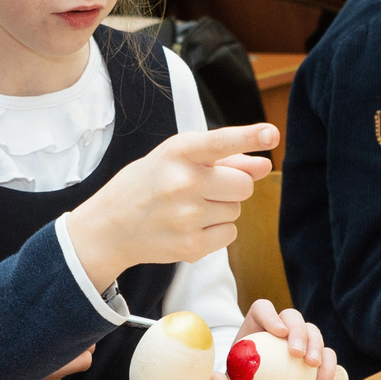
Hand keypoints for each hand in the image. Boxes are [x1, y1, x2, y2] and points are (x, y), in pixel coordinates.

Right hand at [65, 125, 276, 289]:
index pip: (220, 142)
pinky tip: (189, 227)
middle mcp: (182, 182)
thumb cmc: (150, 185)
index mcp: (178, 152)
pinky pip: (230, 234)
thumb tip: (265, 166)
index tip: (271, 134)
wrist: (109, 227)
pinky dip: (216, 231)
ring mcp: (187, 216)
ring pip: (237, 210)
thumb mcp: (177, 160)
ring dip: (222, 209)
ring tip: (188, 208)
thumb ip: (224, 159)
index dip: (249, 136)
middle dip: (233, 187)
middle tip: (203, 189)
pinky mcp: (191, 245)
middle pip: (243, 185)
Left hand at [213, 300, 336, 379]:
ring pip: (314, 333)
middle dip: (298, 331)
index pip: (262, 310)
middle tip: (297, 354)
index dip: (270, 315)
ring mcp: (299, 345)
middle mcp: (279, 333)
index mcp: (253, 332)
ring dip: (317, 347)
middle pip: (293, 317)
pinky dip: (328, 371)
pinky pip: (327, 359)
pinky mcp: (314, 361)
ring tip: (313, 367)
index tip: (279, 333)